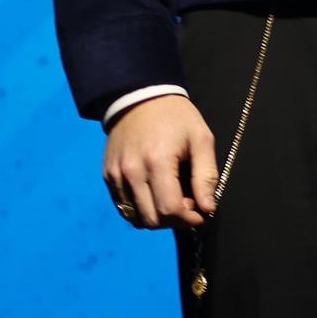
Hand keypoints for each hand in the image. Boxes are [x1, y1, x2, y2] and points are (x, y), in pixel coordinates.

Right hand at [103, 95, 217, 230]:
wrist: (141, 96)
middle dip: (174, 221)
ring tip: (171, 199)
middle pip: (152, 219)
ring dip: (157, 218)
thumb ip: (206, 177)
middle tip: (188, 204)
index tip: (200, 214)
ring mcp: (116, 174)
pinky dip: (140, 209)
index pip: (169, 209)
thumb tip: (208, 209)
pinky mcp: (109, 175)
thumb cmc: (177, 117)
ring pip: (135, 218)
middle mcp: (132, 171)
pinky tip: (154, 195)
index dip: (188, 219)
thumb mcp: (201, 139)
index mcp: (158, 161)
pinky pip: (123, 207)